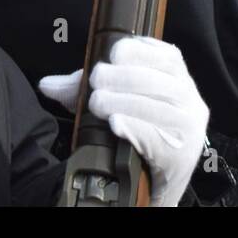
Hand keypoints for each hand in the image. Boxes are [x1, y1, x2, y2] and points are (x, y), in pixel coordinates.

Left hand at [38, 36, 208, 206]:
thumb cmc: (136, 136)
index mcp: (179, 80)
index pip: (167, 55)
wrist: (155, 186)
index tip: (112, 55)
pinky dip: (134, 127)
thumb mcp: (114, 104)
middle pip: (154, 80)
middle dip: (120, 78)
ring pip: (154, 107)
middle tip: (95, 85)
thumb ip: (83, 90)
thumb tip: (47, 85)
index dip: (138, 51)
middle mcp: (190, 101)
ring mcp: (188, 129)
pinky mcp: (182, 156)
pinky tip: (116, 123)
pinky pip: (157, 137)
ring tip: (97, 104)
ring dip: (121, 102)